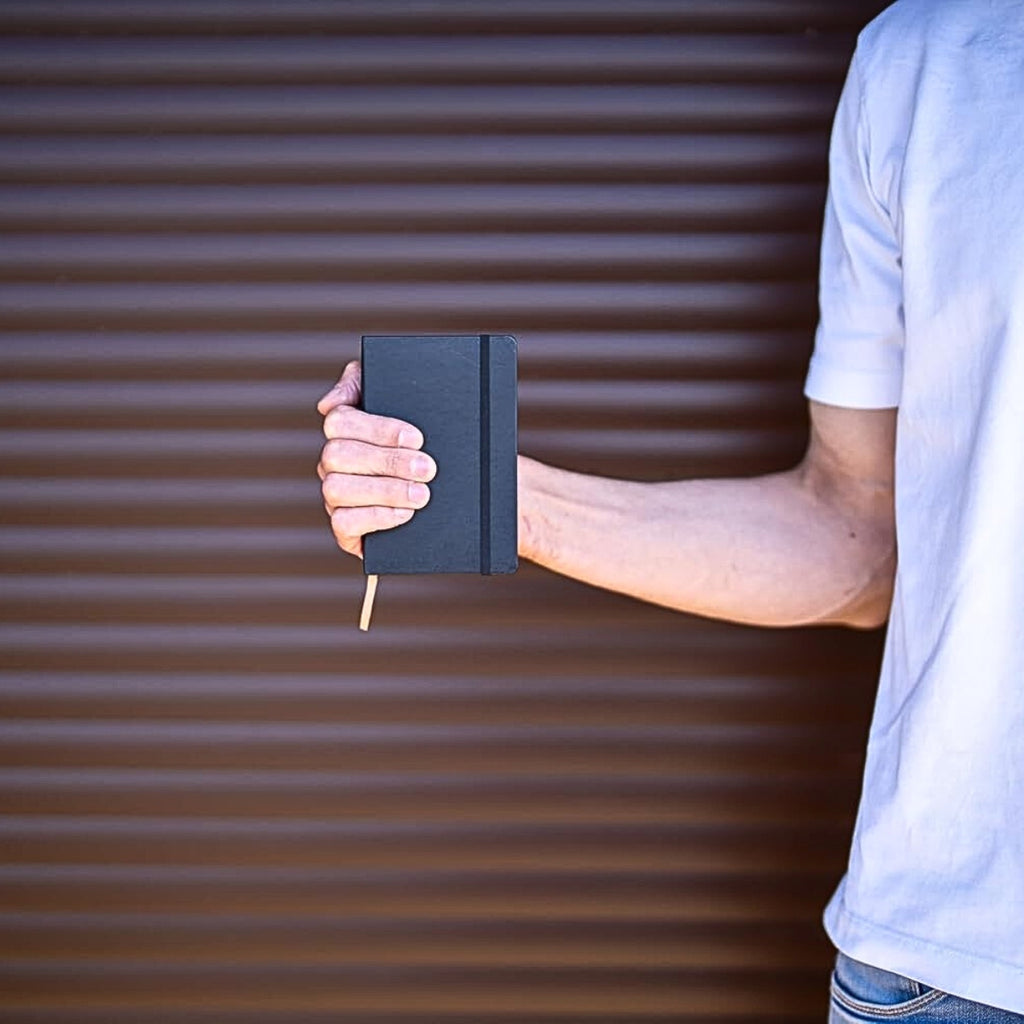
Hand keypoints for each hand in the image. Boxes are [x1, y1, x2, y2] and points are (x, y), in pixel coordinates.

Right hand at [316, 360, 436, 557]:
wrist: (443, 481)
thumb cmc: (413, 432)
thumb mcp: (393, 394)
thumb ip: (361, 382)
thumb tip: (329, 403)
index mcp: (342, 430)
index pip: (340, 422)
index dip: (378, 430)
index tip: (416, 438)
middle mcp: (332, 462)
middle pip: (339, 456)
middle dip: (388, 462)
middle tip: (427, 468)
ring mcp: (336, 496)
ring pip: (337, 489)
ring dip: (384, 491)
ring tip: (421, 494)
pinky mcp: (346, 529)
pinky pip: (344, 524)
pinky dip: (375, 518)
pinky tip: (404, 514)